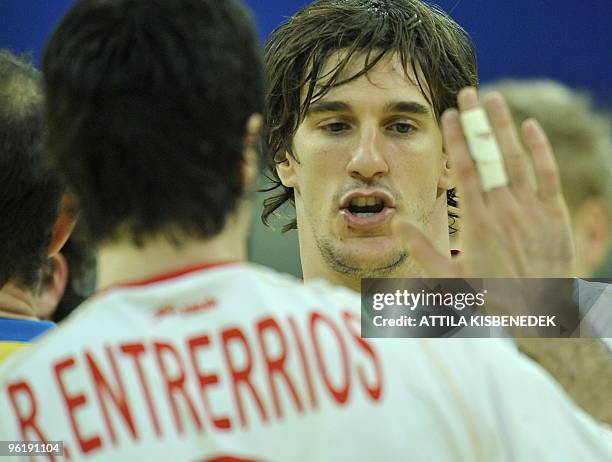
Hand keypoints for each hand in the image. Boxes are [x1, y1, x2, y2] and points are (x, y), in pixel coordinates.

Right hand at [399, 87, 575, 277]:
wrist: (539, 313)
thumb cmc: (490, 295)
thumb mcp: (449, 278)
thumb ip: (422, 248)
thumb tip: (397, 223)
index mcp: (478, 220)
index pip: (464, 168)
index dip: (455, 138)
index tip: (448, 115)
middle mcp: (504, 208)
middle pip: (488, 155)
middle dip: (477, 121)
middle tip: (468, 93)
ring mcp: (531, 208)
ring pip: (516, 158)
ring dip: (503, 126)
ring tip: (493, 100)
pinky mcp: (554, 213)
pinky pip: (547, 173)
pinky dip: (539, 149)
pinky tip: (529, 127)